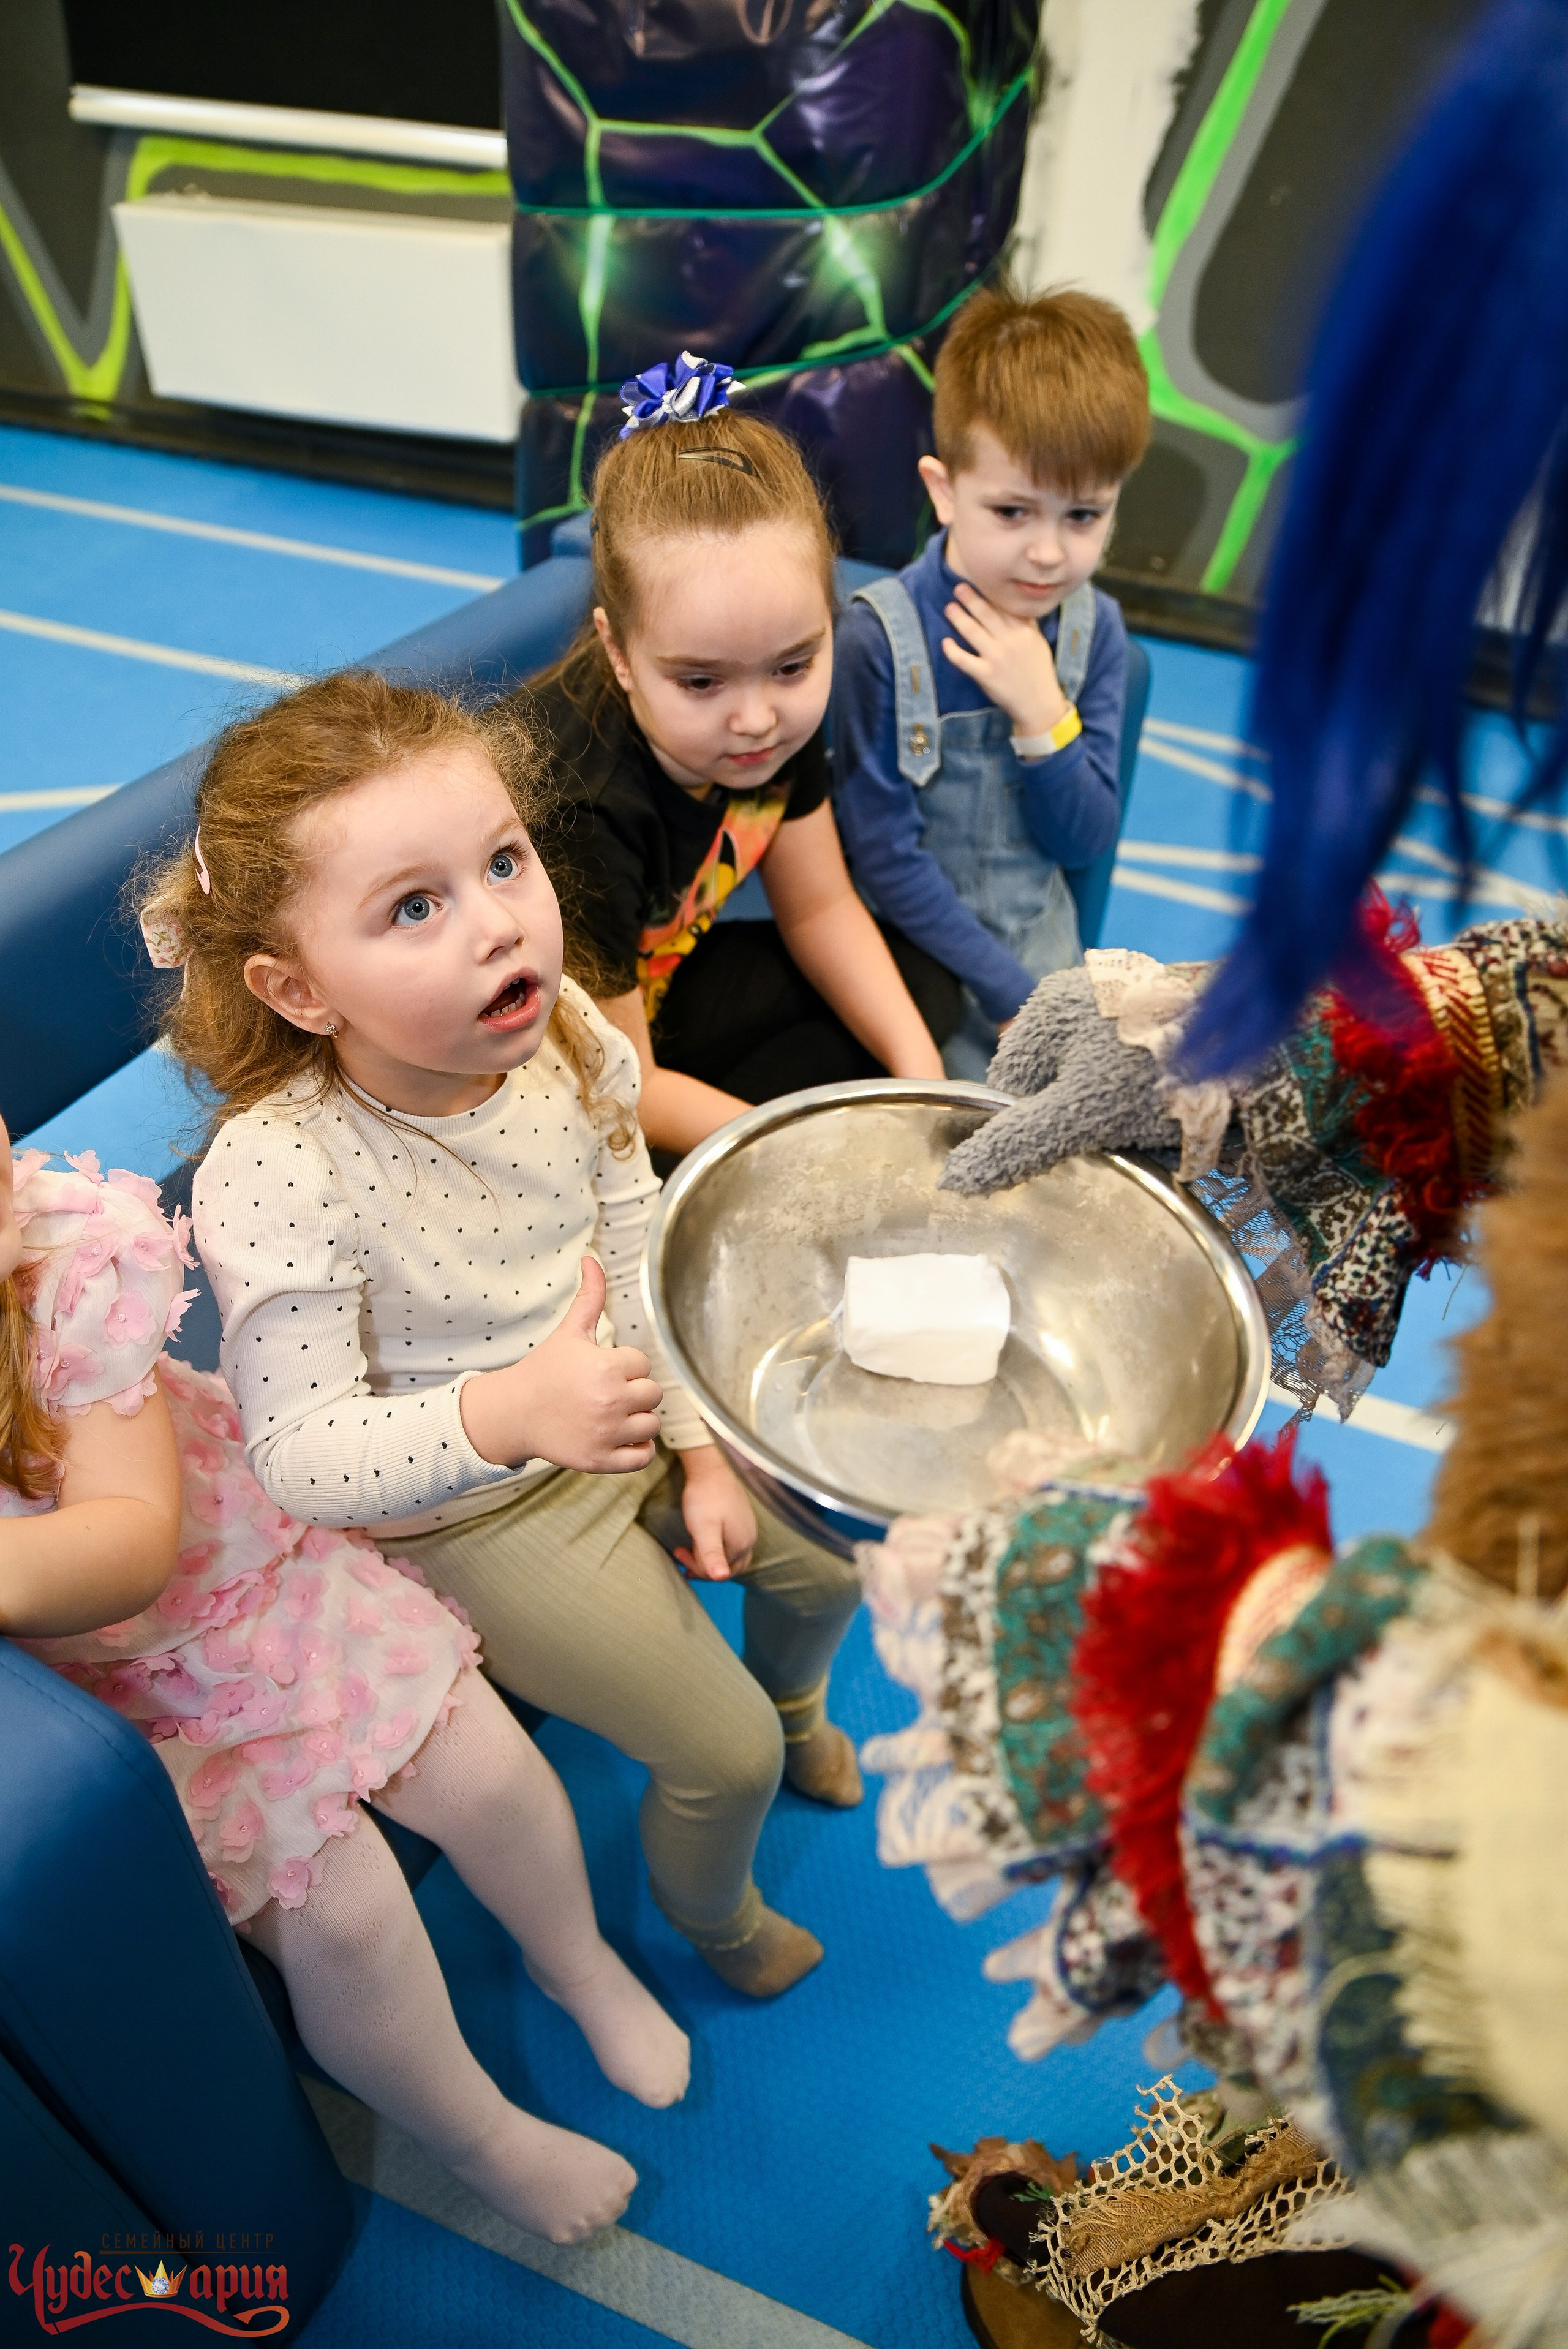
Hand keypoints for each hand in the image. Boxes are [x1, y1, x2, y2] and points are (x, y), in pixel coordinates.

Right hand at [461, 1257, 662, 1473]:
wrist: (514, 1413)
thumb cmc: (545, 1369)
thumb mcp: (569, 1332)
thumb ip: (590, 1296)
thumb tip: (591, 1258)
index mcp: (606, 1367)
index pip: (643, 1365)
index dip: (624, 1366)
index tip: (601, 1370)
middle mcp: (610, 1401)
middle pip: (653, 1394)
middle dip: (634, 1392)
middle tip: (606, 1393)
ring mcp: (606, 1433)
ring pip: (652, 1425)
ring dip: (637, 1420)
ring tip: (611, 1414)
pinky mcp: (601, 1460)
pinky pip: (643, 1456)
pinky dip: (637, 1449)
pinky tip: (618, 1436)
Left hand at [672, 1446, 756, 1581]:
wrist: (711, 1467)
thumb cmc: (705, 1497)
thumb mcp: (704, 1528)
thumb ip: (711, 1554)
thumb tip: (721, 1578)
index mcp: (741, 1545)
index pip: (719, 1572)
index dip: (696, 1567)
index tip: (678, 1553)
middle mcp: (749, 1540)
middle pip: (727, 1567)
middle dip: (703, 1566)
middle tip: (681, 1554)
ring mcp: (747, 1530)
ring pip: (729, 1556)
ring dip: (708, 1557)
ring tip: (688, 1550)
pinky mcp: (742, 1521)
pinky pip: (731, 1544)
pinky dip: (715, 1547)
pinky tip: (702, 1539)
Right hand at [940, 967, 1181, 1193]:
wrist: (1261, 1041)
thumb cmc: (1160, 1071)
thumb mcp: (1078, 1116)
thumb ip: (1016, 1145)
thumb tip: (953, 1178)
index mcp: (1042, 1011)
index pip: (1008, 1091)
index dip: (1030, 1132)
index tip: (1066, 1153)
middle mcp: (1078, 1001)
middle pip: (1055, 1090)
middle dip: (1080, 1125)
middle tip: (1118, 1143)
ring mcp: (1123, 1010)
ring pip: (1098, 1089)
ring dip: (1119, 1119)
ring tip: (1154, 1127)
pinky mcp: (1165, 1024)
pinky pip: (1137, 1079)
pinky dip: (1151, 1103)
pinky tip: (1175, 1114)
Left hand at [941, 581, 1069, 737]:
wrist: (1039, 703)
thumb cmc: (1038, 671)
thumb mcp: (1038, 642)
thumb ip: (1027, 623)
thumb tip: (1017, 603)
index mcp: (1023, 631)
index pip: (1003, 607)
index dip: (989, 593)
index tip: (978, 581)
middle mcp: (1010, 641)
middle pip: (986, 614)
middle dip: (971, 599)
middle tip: (958, 587)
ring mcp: (996, 658)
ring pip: (973, 632)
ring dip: (959, 618)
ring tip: (949, 607)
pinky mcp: (986, 675)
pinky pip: (965, 660)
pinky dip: (953, 651)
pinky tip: (945, 642)